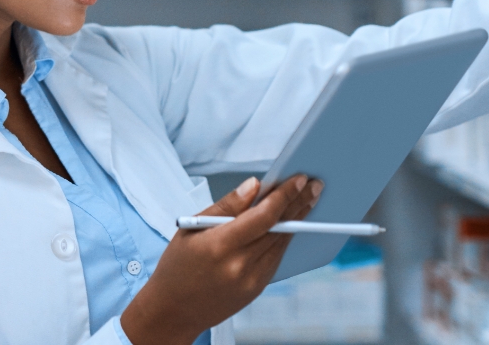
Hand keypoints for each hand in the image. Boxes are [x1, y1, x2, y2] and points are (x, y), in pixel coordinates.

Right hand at [120, 175, 322, 344]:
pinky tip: (291, 222)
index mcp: (220, 246)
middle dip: (299, 203)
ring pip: (282, 242)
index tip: (299, 179)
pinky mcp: (257, 288)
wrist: (173, 310)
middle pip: (279, 228)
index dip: (284, 195)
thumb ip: (226, 206)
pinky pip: (276, 256)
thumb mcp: (191, 228)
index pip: (263, 216)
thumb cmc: (177, 266)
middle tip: (315, 185)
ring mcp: (251, 279)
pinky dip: (284, 237)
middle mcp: (239, 265)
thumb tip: (254, 185)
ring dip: (298, 219)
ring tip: (308, 199)